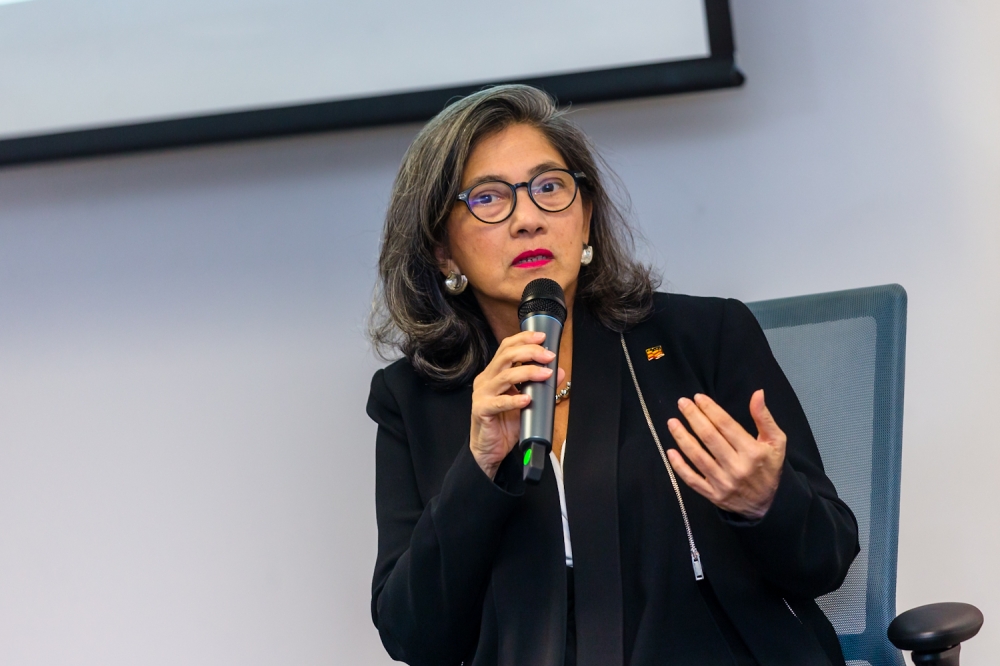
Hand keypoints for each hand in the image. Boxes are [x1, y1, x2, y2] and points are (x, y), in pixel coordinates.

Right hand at [470, 331, 565, 478]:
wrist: (489, 449)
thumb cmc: (505, 424)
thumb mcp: (527, 402)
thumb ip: (542, 387)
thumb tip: (560, 372)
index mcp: (495, 373)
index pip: (507, 348)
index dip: (524, 339)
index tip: (542, 337)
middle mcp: (486, 380)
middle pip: (506, 356)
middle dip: (530, 352)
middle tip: (548, 356)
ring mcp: (482, 394)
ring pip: (504, 376)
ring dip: (527, 372)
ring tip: (545, 374)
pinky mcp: (482, 410)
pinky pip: (498, 402)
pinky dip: (514, 400)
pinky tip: (527, 400)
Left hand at [665, 390, 785, 519]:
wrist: (765, 505)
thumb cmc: (769, 467)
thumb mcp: (776, 442)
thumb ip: (764, 418)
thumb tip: (757, 393)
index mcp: (753, 452)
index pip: (726, 426)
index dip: (710, 409)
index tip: (698, 397)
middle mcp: (737, 467)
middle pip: (709, 437)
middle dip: (693, 417)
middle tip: (682, 403)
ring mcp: (723, 483)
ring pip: (697, 457)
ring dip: (682, 437)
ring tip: (672, 422)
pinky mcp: (713, 495)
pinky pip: (692, 479)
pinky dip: (679, 466)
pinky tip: (670, 451)